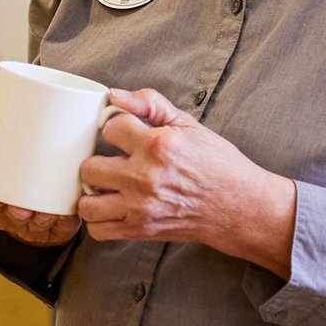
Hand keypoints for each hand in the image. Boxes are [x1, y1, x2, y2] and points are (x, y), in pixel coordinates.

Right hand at [0, 122, 81, 248]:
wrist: (33, 201)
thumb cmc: (6, 180)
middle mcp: (11, 217)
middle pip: (13, 217)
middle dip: (18, 213)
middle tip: (23, 208)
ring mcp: (35, 225)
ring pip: (38, 224)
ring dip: (43, 218)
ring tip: (49, 211)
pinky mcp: (58, 227)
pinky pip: (61, 228)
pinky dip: (65, 221)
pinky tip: (68, 214)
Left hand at [78, 87, 296, 273]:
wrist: (239, 206)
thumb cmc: (216, 165)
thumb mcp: (188, 124)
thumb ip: (150, 104)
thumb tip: (115, 95)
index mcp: (158, 145)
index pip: (110, 128)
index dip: (117, 129)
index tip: (126, 136)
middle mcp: (145, 177)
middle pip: (88, 166)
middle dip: (99, 160)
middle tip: (114, 162)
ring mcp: (141, 207)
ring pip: (86, 202)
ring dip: (92, 193)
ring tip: (107, 187)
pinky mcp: (141, 230)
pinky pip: (98, 229)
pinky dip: (99, 220)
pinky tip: (112, 207)